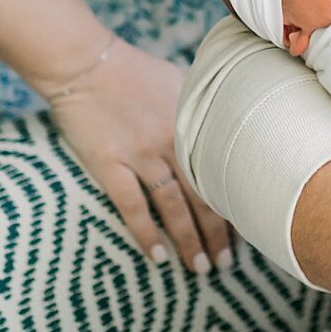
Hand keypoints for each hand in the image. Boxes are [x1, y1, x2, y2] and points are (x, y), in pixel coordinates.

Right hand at [48, 45, 231, 271]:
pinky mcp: (110, 163)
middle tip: (225, 264)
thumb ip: (201, 108)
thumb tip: (225, 129)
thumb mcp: (179, 81)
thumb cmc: (132, 70)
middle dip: (217, 234)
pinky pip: (132, 206)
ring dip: (188, 241)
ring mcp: (140, 152)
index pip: (223, 170)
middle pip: (203, 194)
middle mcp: (173, 139)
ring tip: (199, 269)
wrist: (84, 63)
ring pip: (173, 206)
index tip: (246, 229)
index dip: (235, 203)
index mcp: (193, 120)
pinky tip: (158, 256)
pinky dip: (146, 233)